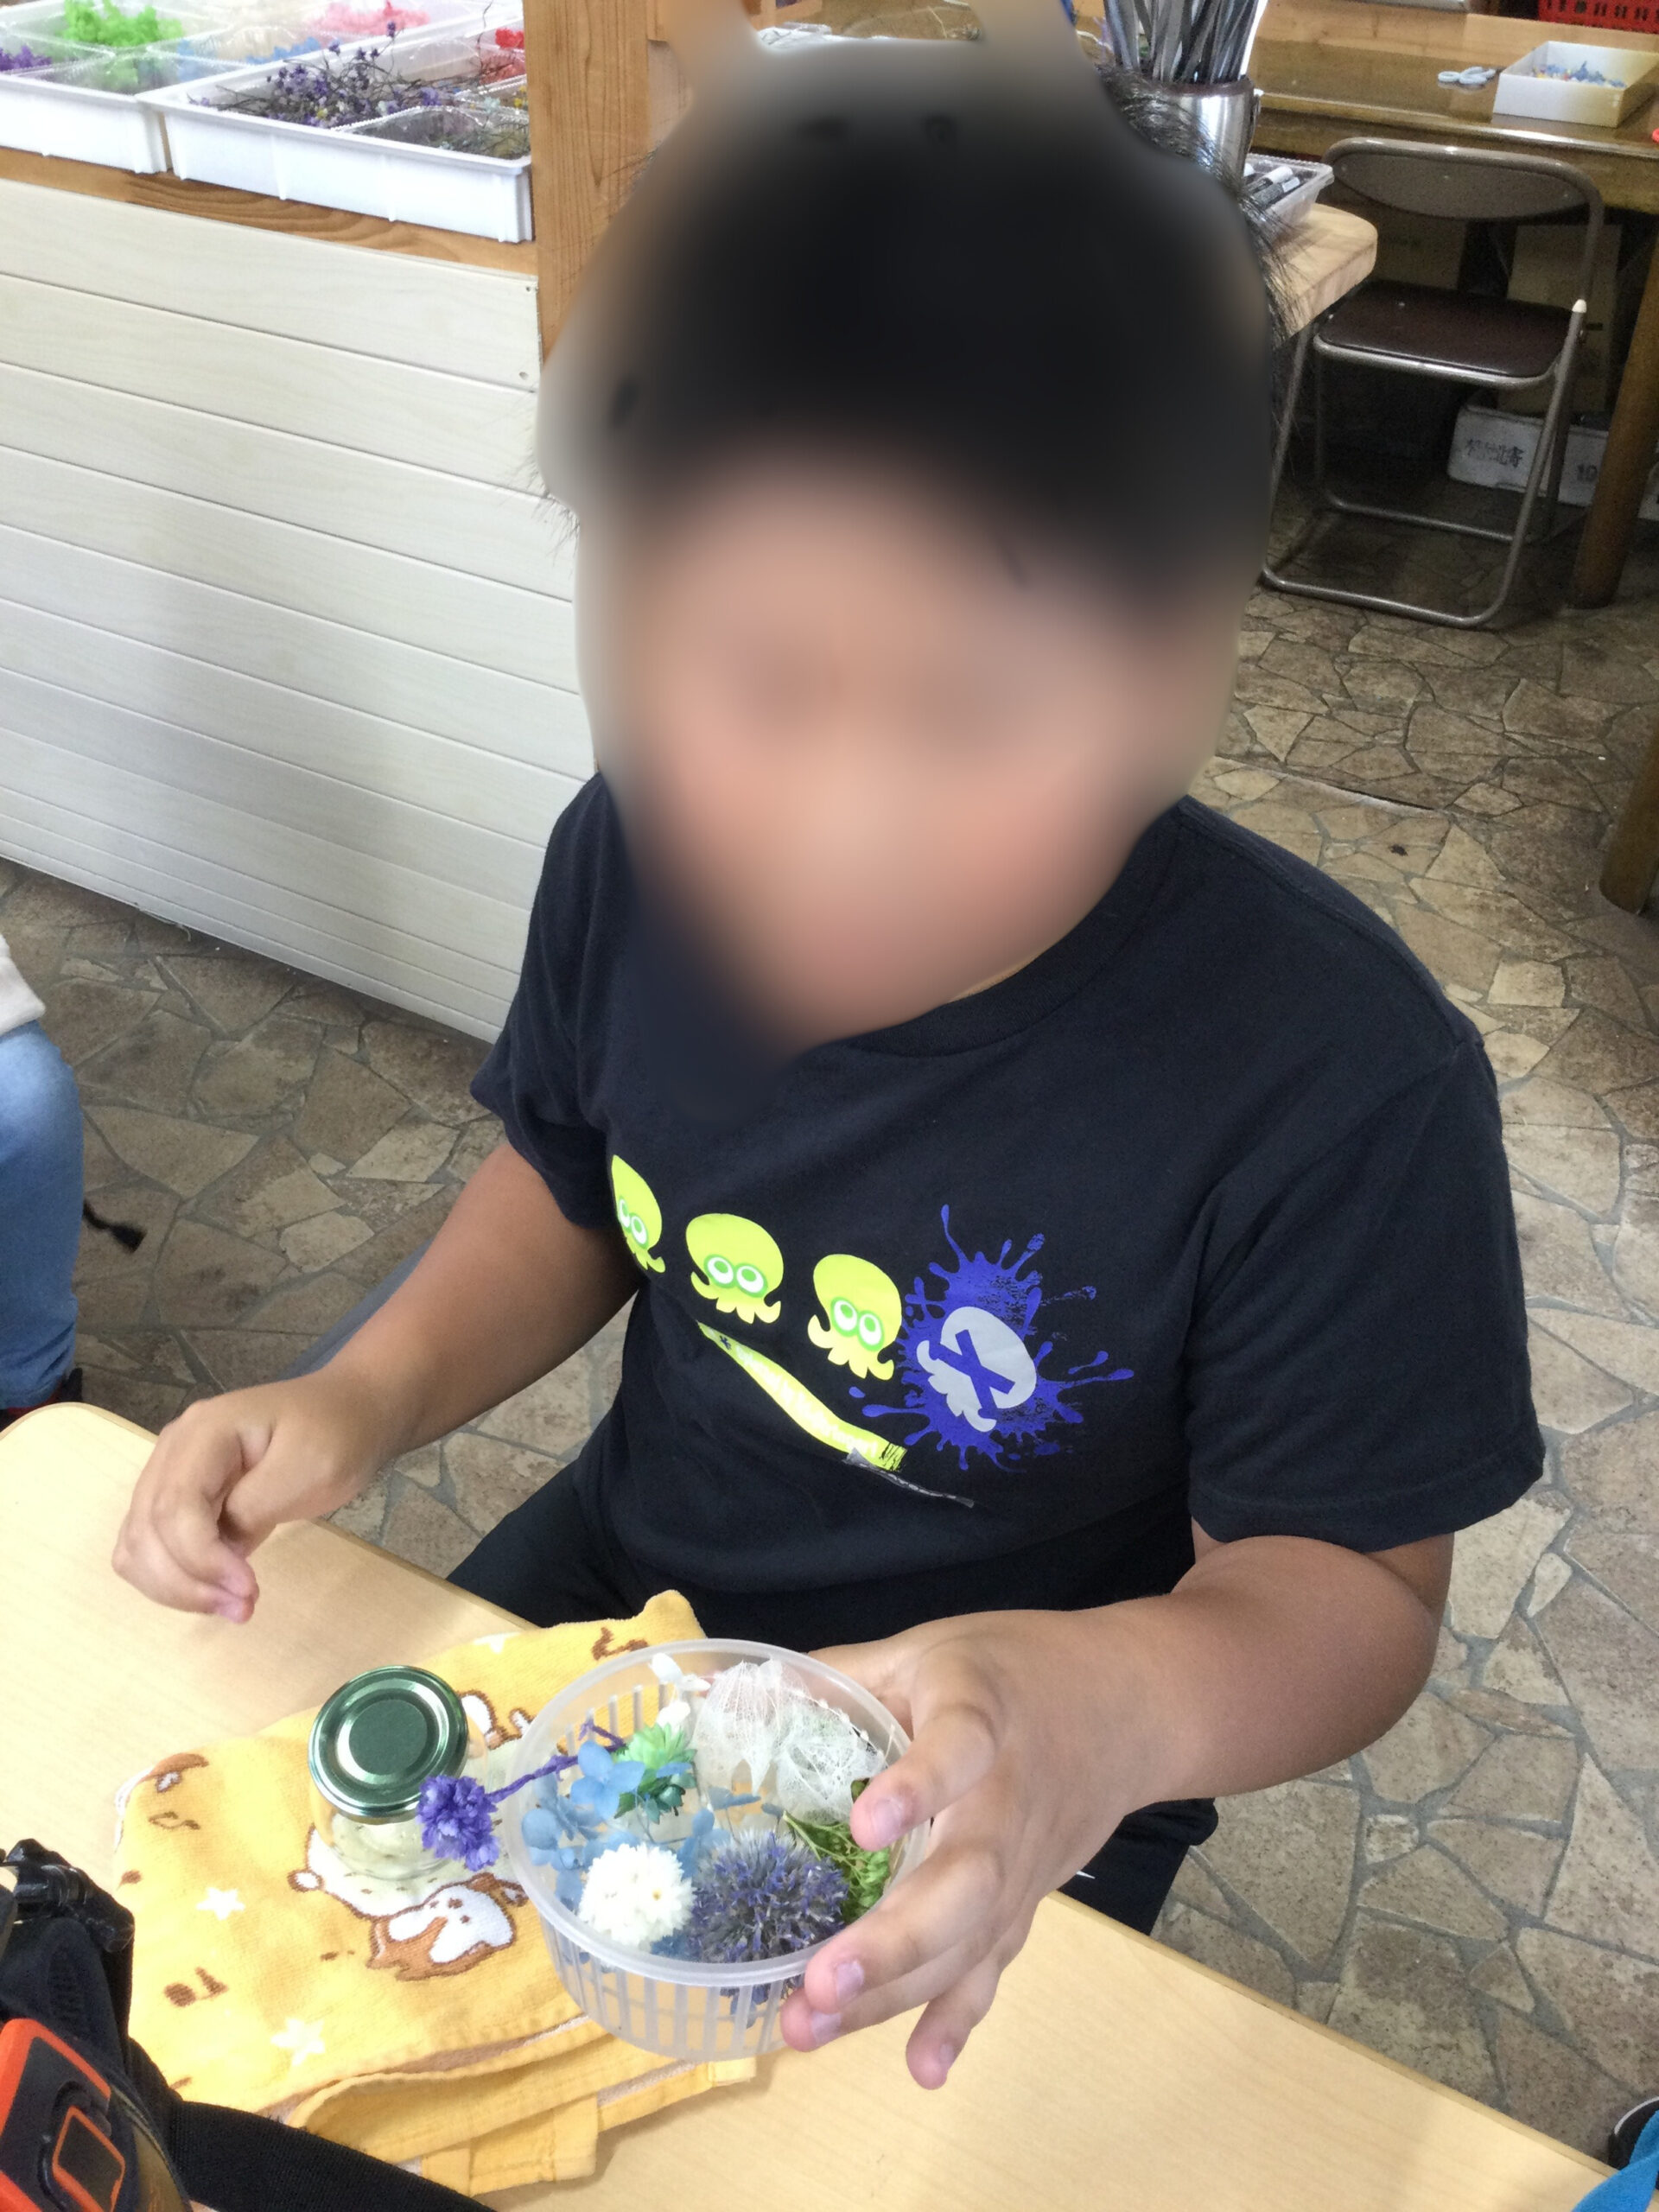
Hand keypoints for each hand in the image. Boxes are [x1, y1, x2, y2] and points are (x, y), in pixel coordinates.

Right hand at [113, 1367, 400, 1621]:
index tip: (247, 1589)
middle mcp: (173, 1450)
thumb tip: (219, 1550)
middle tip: (243, 1607)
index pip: (174, 1506)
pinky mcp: (180, 1497)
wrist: (348, 1412)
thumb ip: (255, 1507)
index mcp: (203, 1432)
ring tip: (233, 1605)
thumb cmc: (336, 1436)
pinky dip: (172, 1578)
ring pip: (138, 1544)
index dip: (201, 1558)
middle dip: (187, 1581)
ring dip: (175, 1587)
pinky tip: (214, 1592)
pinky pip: (150, 1547)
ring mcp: (171, 1472)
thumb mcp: (310, 1468)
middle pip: (146, 1530)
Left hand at [780, 1609, 1144, 2087]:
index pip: (958, 1748)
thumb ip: (839, 1673)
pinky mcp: (1026, 1903)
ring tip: (812, 2027)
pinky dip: (959, 2020)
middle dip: (895, 1939)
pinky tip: (923, 2068)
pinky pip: (992, 1966)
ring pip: (969, 1939)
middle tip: (819, 1981)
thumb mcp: (926, 1648)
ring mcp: (1022, 1864)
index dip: (918, 1785)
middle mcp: (1007, 1800)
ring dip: (895, 1992)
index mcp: (981, 1714)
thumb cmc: (1011, 1669)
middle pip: (965, 1880)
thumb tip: (729, 1691)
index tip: (864, 1824)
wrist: (1128, 1704)